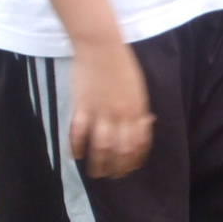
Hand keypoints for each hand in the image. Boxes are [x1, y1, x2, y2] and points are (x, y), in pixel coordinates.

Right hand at [69, 40, 153, 177]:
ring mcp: (100, 111)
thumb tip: (147, 121)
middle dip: (117, 168)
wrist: (101, 45)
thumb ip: (140, 107)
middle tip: (112, 176)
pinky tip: (75, 155)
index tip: (129, 168)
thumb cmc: (122, 64)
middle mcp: (121, 114)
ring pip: (100, 146)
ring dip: (98, 163)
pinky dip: (76, 146)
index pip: (139, 143)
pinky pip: (78, 131)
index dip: (134, 160)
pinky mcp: (82, 105)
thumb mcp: (139, 87)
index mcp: (137, 110)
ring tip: (94, 172)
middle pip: (121, 150)